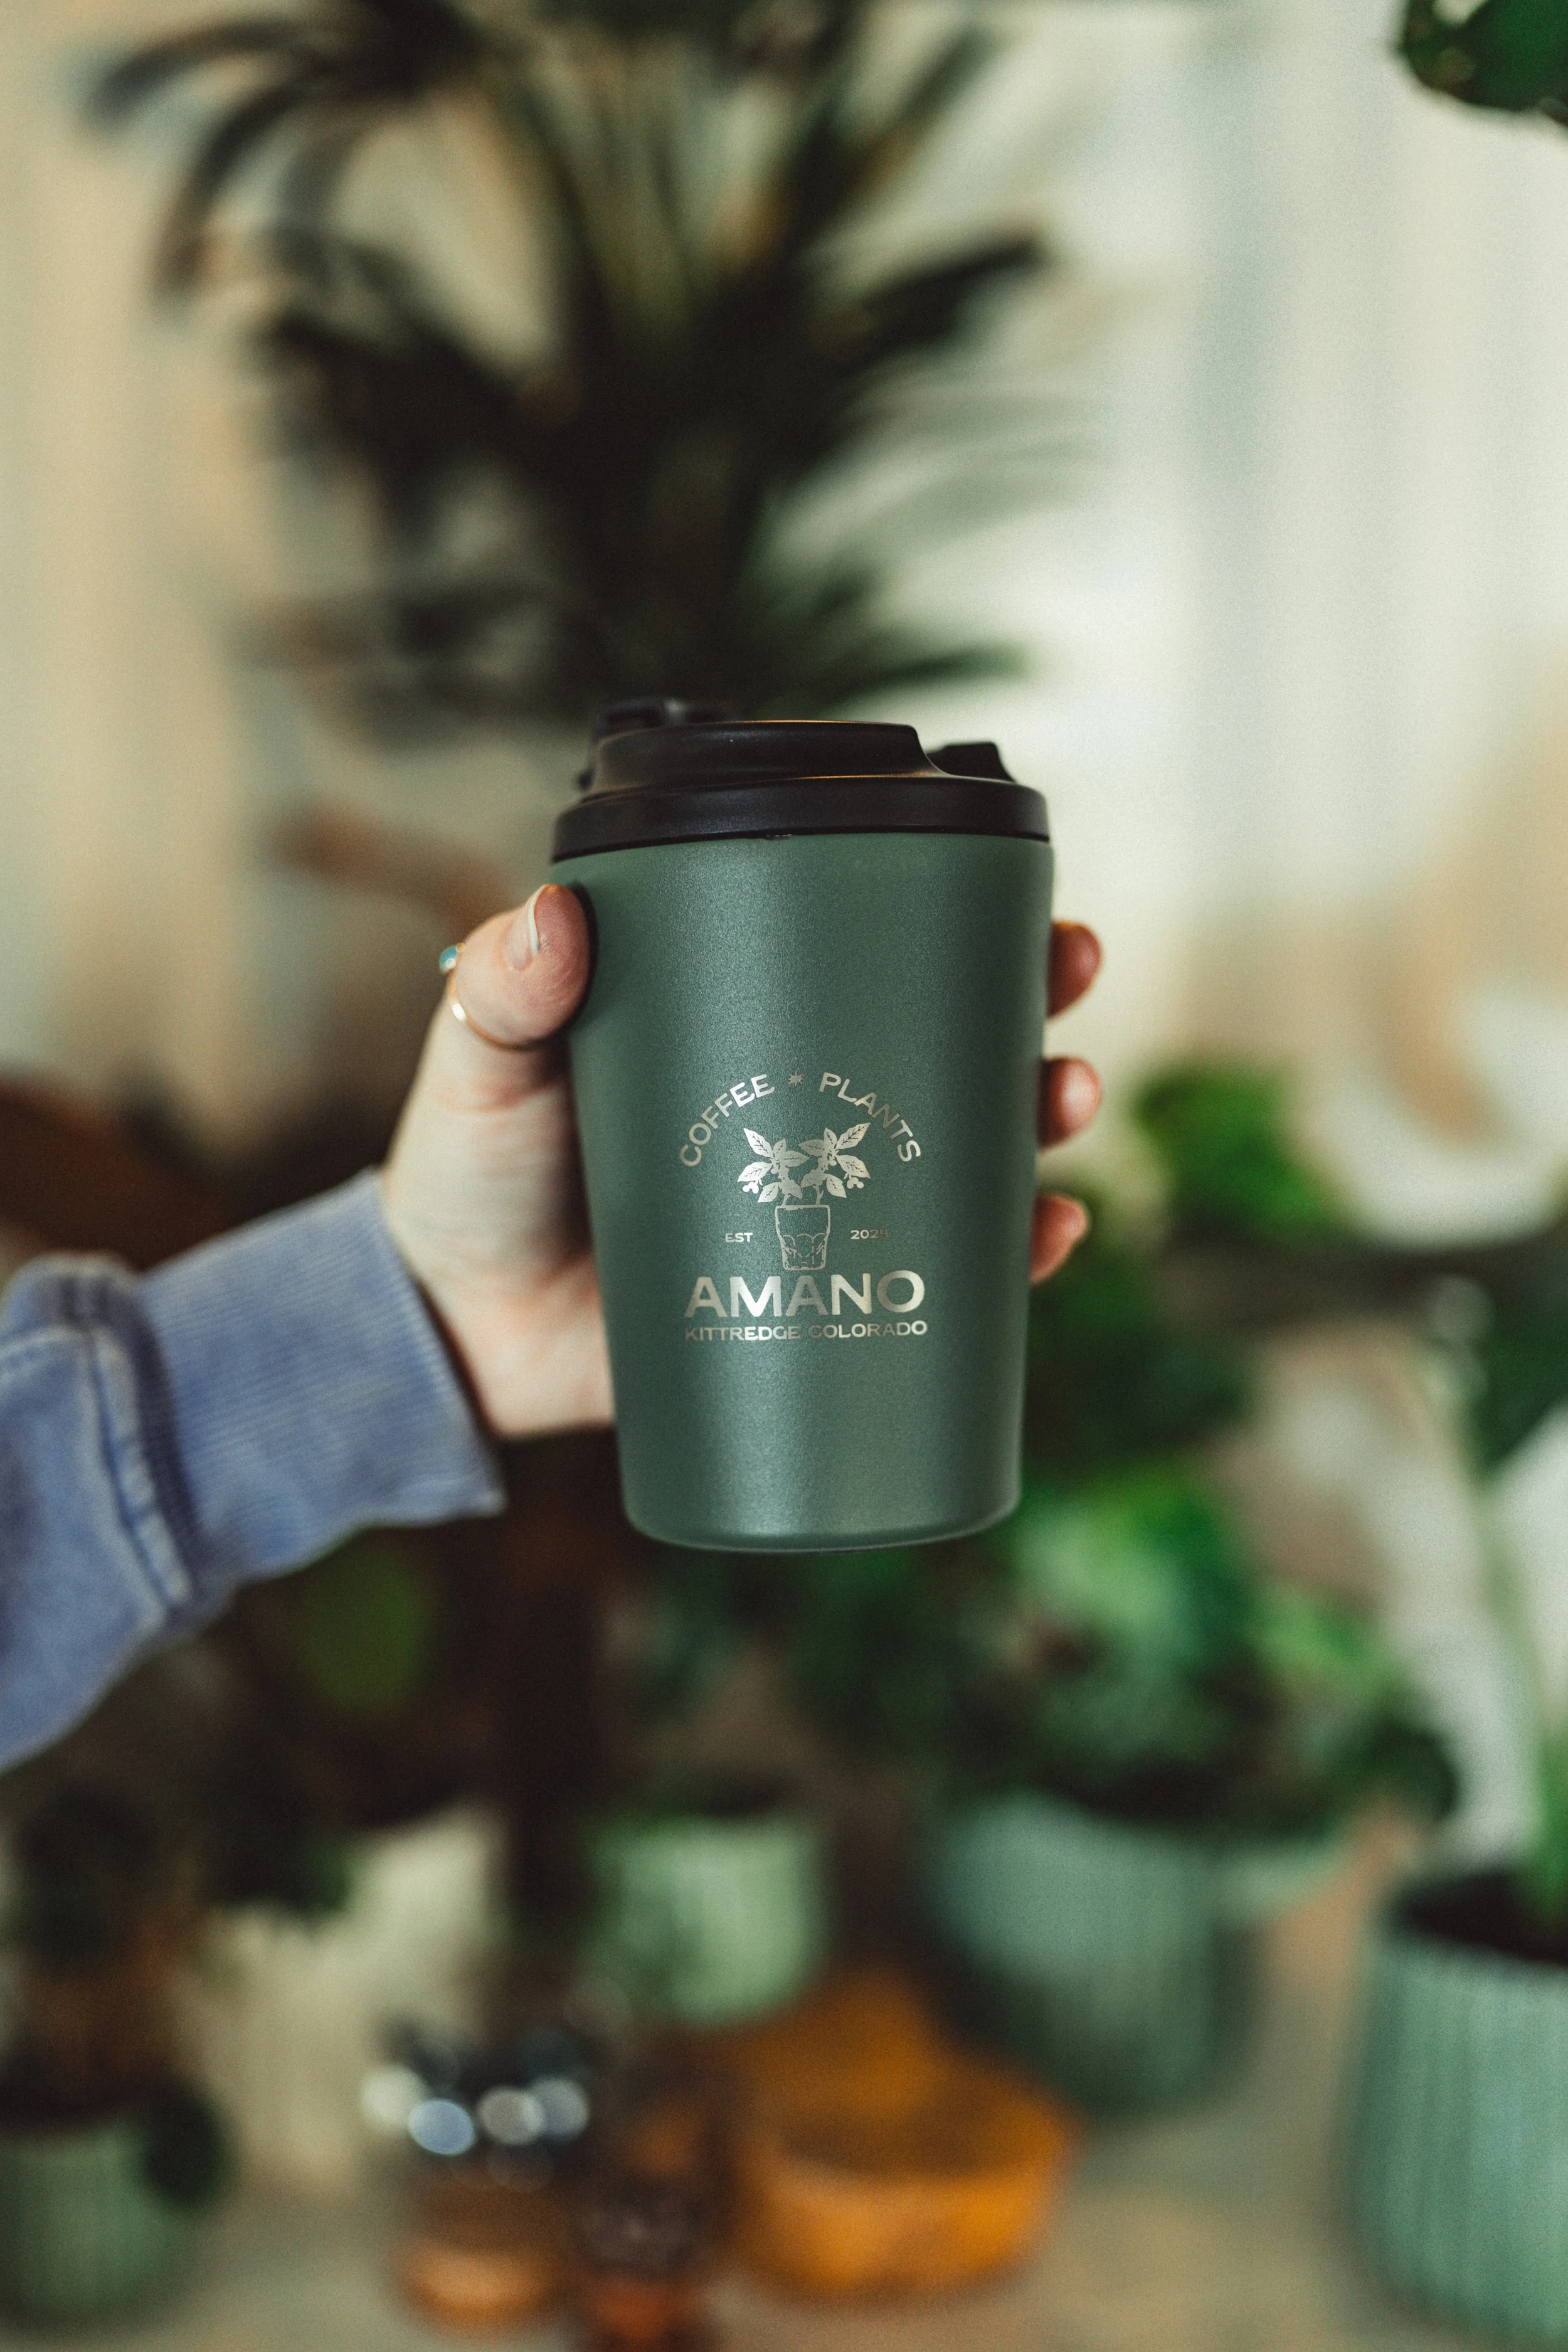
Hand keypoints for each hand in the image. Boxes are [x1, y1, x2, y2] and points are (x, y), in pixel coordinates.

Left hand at [381, 888, 1101, 1436]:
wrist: (453, 1335)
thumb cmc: (467, 1175)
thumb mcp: (480, 1069)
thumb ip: (504, 997)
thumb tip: (554, 915)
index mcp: (737, 1024)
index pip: (855, 949)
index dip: (945, 914)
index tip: (1007, 884)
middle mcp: (799, 1106)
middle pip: (942, 1040)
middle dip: (1028, 1003)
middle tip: (1066, 976)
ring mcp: (820, 1207)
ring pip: (962, 1152)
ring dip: (1038, 1122)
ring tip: (1065, 1100)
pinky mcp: (821, 1302)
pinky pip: (934, 1282)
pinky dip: (1005, 1266)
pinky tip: (1048, 1241)